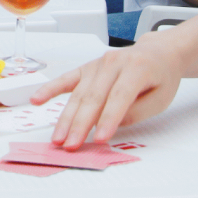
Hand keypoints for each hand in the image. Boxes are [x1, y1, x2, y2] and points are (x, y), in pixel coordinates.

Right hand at [32, 32, 181, 148]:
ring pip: (78, 93)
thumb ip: (138, 111)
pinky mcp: (87, 68)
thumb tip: (114, 123)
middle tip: (72, 144)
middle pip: (93, 97)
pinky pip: (66, 79)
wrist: (157, 52)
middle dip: (81, 124)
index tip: (100, 139)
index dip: (109, 119)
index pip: (119, 97)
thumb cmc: (160, 76)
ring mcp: (97, 65)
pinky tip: (37, 99)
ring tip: (58, 137)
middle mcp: (112, 63)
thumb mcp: (161, 97)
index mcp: (136, 68)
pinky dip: (50, 89)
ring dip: (66, 117)